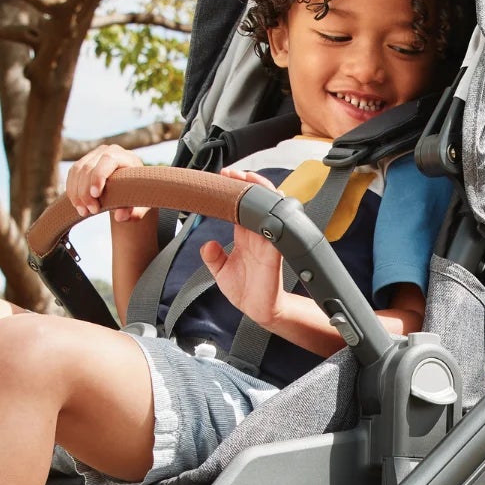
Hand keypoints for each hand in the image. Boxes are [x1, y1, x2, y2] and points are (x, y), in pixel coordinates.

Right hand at [64, 144, 153, 222]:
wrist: (131, 184)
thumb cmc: (138, 194)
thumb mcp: (141, 204)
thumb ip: (134, 211)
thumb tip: (120, 217)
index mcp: (125, 156)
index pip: (108, 160)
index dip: (98, 176)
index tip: (95, 195)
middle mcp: (107, 151)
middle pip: (89, 167)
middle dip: (86, 191)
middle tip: (90, 211)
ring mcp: (93, 155)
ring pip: (77, 171)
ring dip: (76, 193)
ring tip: (83, 211)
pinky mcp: (83, 162)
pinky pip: (72, 174)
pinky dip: (72, 190)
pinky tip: (77, 205)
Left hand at [199, 171, 284, 325]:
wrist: (258, 311)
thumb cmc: (244, 290)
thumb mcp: (220, 272)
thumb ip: (212, 257)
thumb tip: (206, 244)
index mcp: (245, 235)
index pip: (241, 205)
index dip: (233, 190)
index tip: (221, 178)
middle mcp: (258, 235)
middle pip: (259, 200)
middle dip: (248, 183)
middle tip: (231, 174)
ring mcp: (268, 242)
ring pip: (271, 208)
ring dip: (261, 193)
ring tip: (247, 181)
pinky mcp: (275, 254)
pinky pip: (277, 231)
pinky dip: (271, 218)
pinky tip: (260, 208)